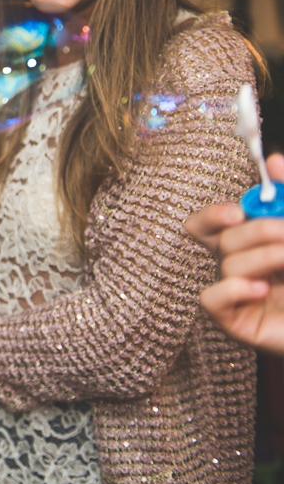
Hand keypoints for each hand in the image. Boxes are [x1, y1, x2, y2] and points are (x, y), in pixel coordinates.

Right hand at [188, 153, 283, 354]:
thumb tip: (273, 161)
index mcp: (252, 245)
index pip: (210, 224)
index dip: (214, 215)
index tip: (238, 212)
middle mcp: (241, 267)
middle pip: (220, 239)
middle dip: (254, 232)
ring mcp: (238, 295)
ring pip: (226, 265)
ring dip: (262, 258)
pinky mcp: (236, 321)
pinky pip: (210, 299)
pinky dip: (232, 290)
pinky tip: (264, 290)